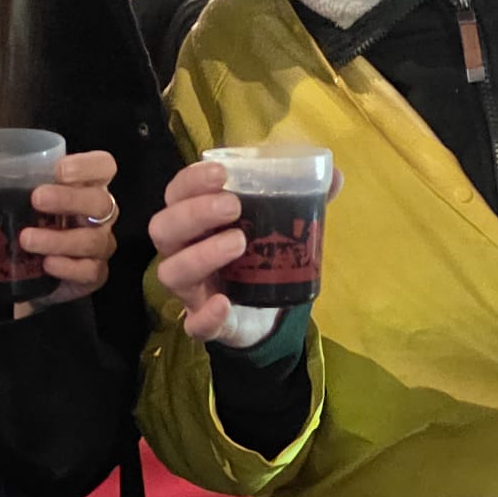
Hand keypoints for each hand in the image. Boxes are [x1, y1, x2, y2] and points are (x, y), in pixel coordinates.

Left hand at [0, 151, 119, 312]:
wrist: (26, 275)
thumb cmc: (22, 225)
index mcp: (81, 185)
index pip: (104, 165)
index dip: (88, 165)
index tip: (59, 170)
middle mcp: (97, 213)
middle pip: (101, 201)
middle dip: (70, 198)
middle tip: (36, 199)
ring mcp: (99, 244)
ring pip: (95, 239)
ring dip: (60, 238)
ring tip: (26, 240)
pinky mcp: (94, 274)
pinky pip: (90, 270)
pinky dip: (68, 267)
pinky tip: (47, 266)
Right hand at [149, 159, 340, 347]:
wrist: (266, 312)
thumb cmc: (260, 254)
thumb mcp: (279, 224)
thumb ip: (302, 198)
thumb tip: (334, 176)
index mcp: (195, 220)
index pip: (176, 192)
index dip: (191, 180)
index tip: (221, 172)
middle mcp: (183, 251)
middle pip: (162, 228)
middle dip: (194, 213)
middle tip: (234, 206)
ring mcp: (191, 289)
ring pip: (172, 271)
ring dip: (201, 254)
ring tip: (239, 242)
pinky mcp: (205, 322)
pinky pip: (193, 323)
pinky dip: (206, 315)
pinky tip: (224, 303)